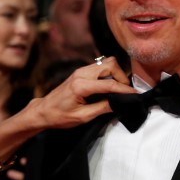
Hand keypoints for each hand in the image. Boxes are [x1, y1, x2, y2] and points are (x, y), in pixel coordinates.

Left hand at [0, 56, 135, 163]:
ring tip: (118, 89)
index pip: (110, 84)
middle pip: (110, 64)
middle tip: (125, 91)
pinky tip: (109, 87)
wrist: (43, 111)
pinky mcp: (80, 72)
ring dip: (115, 74)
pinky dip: (108, 74)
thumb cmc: (59, 116)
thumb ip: (103, 108)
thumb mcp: (83, 117)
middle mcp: (81, 74)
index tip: (136, 94)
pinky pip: (99, 68)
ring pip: (106, 63)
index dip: (126, 90)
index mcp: (81, 86)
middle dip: (121, 76)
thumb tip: (120, 103)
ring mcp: (80, 71)